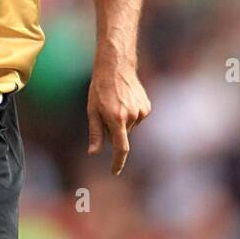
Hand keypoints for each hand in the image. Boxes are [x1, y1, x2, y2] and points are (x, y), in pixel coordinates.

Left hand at [87, 59, 150, 175]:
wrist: (116, 67)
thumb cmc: (100, 89)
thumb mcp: (92, 111)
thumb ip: (95, 133)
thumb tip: (93, 153)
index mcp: (117, 119)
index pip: (120, 148)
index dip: (118, 162)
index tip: (115, 171)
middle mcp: (132, 117)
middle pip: (122, 135)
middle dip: (114, 130)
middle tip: (106, 112)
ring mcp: (142, 112)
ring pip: (130, 127)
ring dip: (122, 121)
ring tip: (116, 103)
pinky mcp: (147, 107)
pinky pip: (137, 119)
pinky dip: (130, 115)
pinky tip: (125, 101)